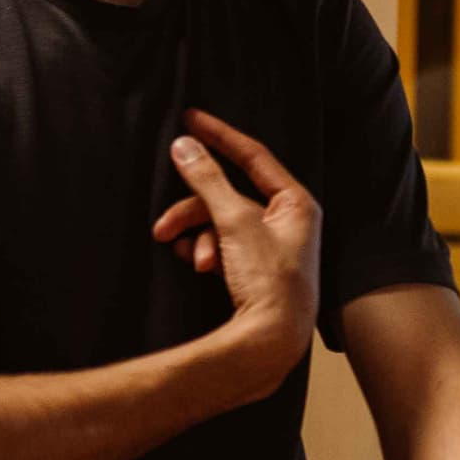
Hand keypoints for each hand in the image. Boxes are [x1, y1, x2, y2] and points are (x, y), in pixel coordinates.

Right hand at [152, 109, 320, 392]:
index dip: (220, 136)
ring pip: (218, 222)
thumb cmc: (268, 281)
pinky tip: (196, 265)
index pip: (254, 155)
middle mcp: (286, 220)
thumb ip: (208, 181)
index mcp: (295, 202)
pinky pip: (220, 245)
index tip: (190, 119)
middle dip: (194, 210)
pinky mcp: (254, 267)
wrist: (271, 340)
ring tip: (188, 256)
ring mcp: (270, 245)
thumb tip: (185, 145)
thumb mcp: (234, 223)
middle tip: (163, 224)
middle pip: (227, 195)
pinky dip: (204, 251)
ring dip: (197, 236)